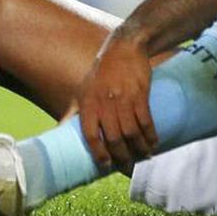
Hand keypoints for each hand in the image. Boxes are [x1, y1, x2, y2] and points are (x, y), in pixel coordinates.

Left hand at [76, 29, 157, 171]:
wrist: (125, 47)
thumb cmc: (103, 71)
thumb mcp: (85, 88)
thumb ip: (77, 110)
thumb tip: (63, 129)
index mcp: (89, 103)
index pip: (90, 134)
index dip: (98, 153)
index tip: (106, 165)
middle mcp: (104, 103)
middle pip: (113, 138)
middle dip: (122, 157)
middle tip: (128, 167)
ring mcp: (123, 99)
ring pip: (132, 133)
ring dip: (139, 149)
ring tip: (144, 157)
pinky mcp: (140, 94)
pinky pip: (146, 121)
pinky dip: (151, 135)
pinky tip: (154, 143)